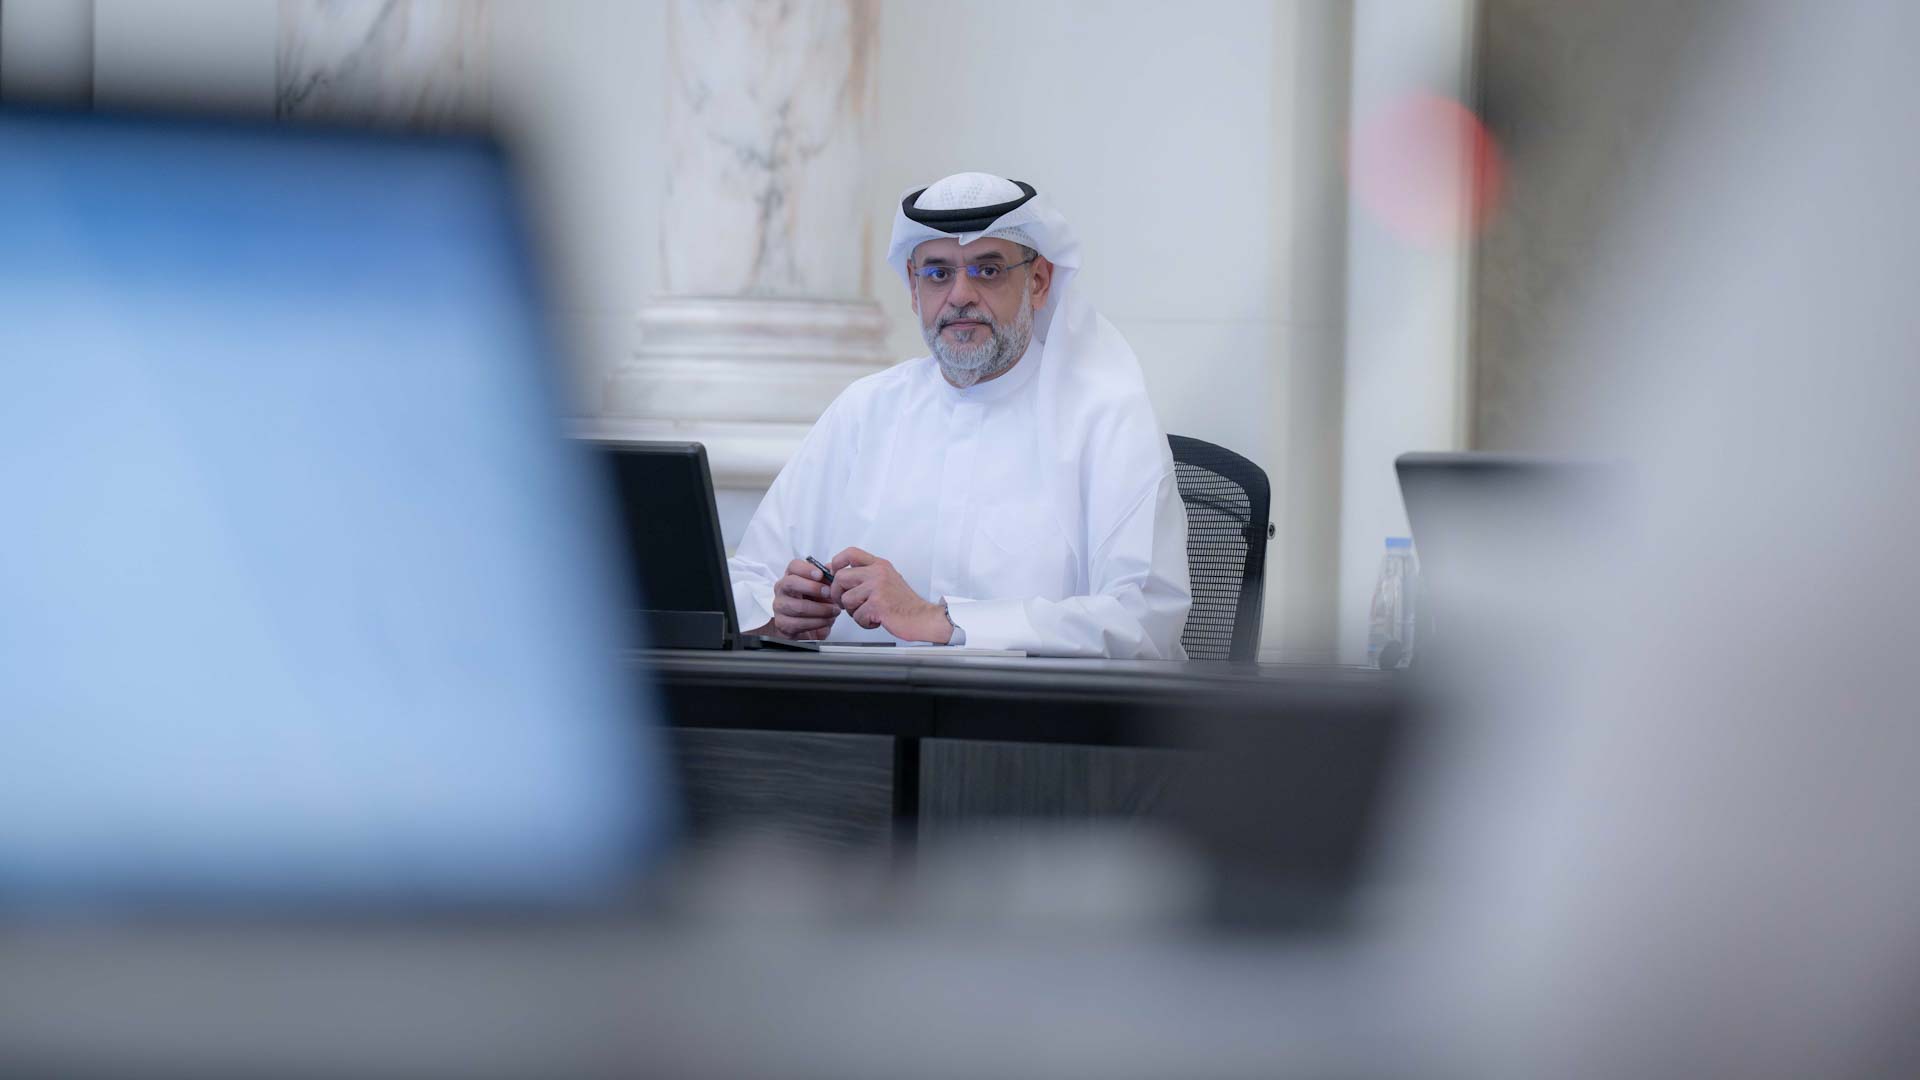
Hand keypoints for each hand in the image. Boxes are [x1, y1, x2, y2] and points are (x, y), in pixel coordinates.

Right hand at [766, 558, 838, 639]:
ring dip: (821, 610)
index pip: (793, 566)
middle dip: (812, 588)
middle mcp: (782, 589)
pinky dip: (817, 623)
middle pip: (791, 583)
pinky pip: (800, 624)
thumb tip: (834, 570)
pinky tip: (827, 621)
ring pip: (799, 607)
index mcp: (791, 576)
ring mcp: (780, 606)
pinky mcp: (782, 624)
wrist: (805, 627)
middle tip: (829, 593)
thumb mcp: (822, 589)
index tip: (820, 574)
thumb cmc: (814, 603)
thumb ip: (827, 579)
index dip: (806, 569)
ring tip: (834, 611)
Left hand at [828, 547, 951, 642]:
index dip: (836, 562)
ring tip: (867, 613)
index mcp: (879, 565)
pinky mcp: (877, 604)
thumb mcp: (886, 580)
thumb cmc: (905, 603)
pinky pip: (857, 616)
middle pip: (840, 577)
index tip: (834, 574)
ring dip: (853, 612)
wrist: (923, 617)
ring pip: (846, 599)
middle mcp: (878, 573)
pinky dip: (864, 622)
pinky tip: (876, 620)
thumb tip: (837, 574)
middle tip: (846, 603)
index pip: (850, 553)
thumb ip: (865, 576)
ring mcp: (877, 588)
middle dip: (838, 594)